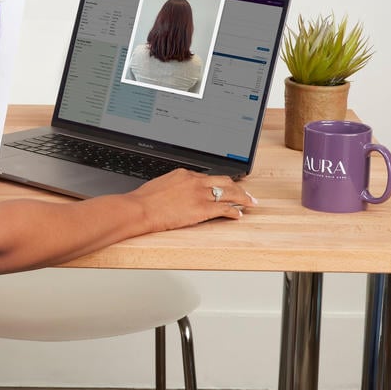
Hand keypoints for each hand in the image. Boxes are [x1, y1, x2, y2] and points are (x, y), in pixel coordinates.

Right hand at [129, 169, 256, 231]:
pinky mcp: (203, 209)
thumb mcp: (159, 185)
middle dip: (237, 187)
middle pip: (224, 181)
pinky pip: (225, 208)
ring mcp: (200, 195)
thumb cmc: (144, 200)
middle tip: (245, 192)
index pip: (207, 177)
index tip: (223, 187)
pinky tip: (238, 214)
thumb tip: (174, 193)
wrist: (140, 208)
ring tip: (250, 202)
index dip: (218, 183)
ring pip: (229, 193)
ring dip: (242, 198)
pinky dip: (234, 211)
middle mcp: (195, 181)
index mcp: (184, 174)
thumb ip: (172, 187)